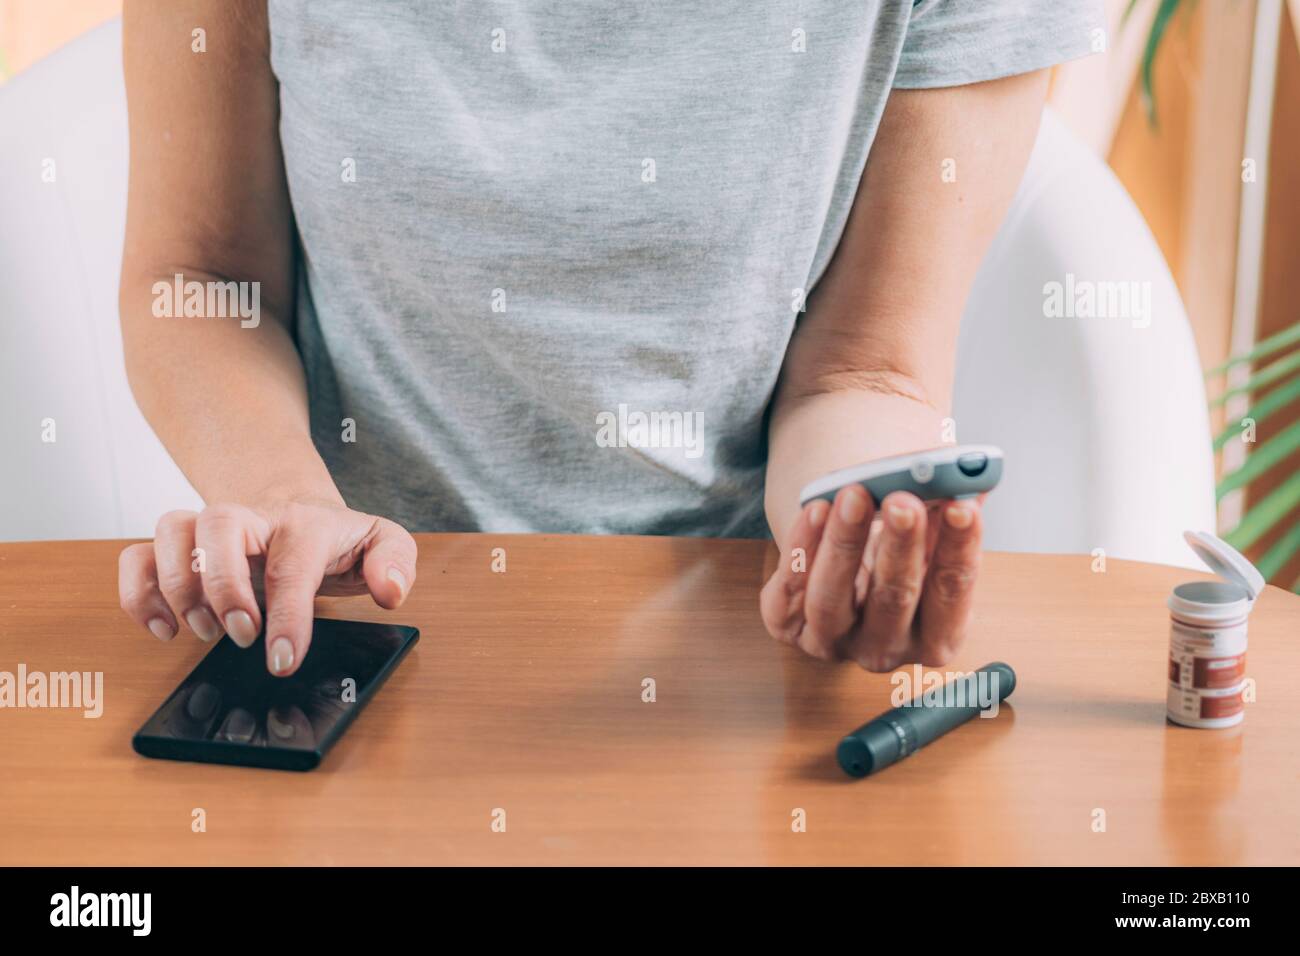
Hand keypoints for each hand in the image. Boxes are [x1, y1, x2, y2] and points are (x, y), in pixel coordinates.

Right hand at [118, 499, 416, 675]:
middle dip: (223, 585)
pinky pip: (136, 556)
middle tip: (239, 636)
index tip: (283, 659)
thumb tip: (390, 591)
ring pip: (170, 529)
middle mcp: (252, 518)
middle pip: (218, 524)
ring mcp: (209, 530)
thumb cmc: (337, 539)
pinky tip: (164, 628)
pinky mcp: (179, 549)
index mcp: (306, 521)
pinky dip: (139, 593)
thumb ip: (396, 561)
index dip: (287, 613)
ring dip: (177, 585)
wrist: (297, 512)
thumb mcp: (382, 543)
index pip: (293, 559)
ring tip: (203, 631)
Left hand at [760, 485, 981, 670]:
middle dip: (900, 546)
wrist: (846, 562)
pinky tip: (816, 508)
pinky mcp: (789, 626)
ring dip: (843, 542)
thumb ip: (949, 507)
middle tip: (903, 499)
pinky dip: (802, 545)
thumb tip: (968, 477)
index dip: (959, 550)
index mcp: (937, 635)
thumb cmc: (897, 545)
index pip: (952, 595)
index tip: (962, 507)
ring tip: (853, 494)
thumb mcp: (929, 529)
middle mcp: (886, 648)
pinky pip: (790, 590)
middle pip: (893, 599)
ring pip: (832, 599)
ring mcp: (833, 641)